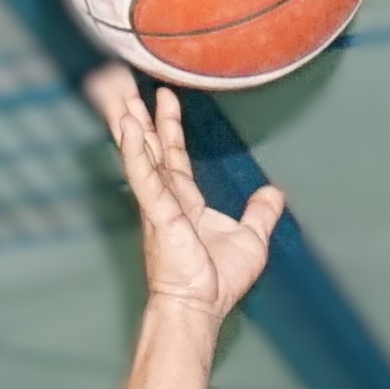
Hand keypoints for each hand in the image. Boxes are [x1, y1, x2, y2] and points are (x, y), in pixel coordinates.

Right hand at [88, 70, 280, 325]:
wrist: (200, 308)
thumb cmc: (217, 283)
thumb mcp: (251, 240)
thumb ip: (260, 213)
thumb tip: (275, 192)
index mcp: (184, 201)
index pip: (173, 154)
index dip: (168, 125)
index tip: (164, 96)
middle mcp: (165, 197)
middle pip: (148, 144)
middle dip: (136, 112)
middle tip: (122, 80)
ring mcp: (157, 203)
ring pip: (140, 152)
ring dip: (127, 121)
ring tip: (115, 91)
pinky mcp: (157, 213)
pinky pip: (144, 176)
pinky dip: (135, 151)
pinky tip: (128, 127)